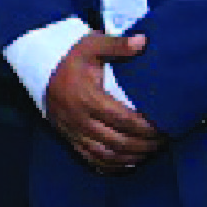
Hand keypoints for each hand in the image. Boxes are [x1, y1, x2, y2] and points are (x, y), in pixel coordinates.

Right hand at [44, 32, 162, 172]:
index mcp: (87, 98)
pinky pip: (94, 160)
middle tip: (164, 140)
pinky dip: (114, 165)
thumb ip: (117, 45)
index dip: (148, 127)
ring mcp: (73, 132)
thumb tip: (144, 41)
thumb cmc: (72, 58)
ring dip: (133, 156)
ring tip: (151, 150)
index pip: (124, 120)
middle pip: (119, 142)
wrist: (41, 70)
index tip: (165, 126)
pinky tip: (129, 160)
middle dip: (146, 144)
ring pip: (108, 155)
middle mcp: (79, 119)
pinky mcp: (69, 139)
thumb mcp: (91, 45)